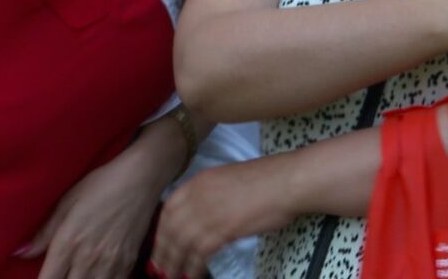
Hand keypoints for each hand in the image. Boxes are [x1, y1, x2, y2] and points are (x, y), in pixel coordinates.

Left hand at [18, 143, 166, 278]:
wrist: (142, 177)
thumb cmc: (102, 184)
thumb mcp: (68, 202)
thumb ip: (45, 232)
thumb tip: (21, 252)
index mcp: (68, 243)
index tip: (43, 276)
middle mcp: (88, 258)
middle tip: (60, 273)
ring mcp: (111, 262)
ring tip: (78, 273)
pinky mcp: (129, 261)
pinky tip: (96, 275)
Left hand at [151, 159, 292, 278]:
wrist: (286, 181)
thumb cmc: (267, 179)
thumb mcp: (229, 178)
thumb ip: (211, 195)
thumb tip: (204, 214)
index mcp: (199, 181)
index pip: (169, 209)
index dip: (162, 230)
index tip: (161, 245)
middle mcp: (197, 196)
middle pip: (170, 229)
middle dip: (163, 252)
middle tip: (160, 268)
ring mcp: (208, 212)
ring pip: (181, 244)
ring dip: (174, 264)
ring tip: (173, 276)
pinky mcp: (221, 230)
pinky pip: (198, 254)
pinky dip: (192, 267)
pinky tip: (192, 275)